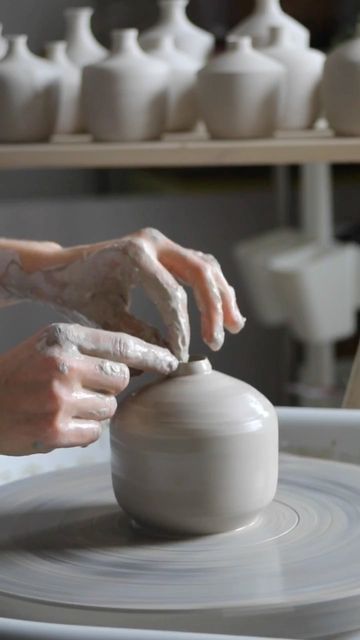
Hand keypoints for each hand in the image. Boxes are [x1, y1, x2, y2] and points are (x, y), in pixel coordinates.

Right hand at [0, 322, 176, 455]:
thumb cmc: (19, 373)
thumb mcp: (49, 345)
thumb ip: (89, 348)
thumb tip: (140, 364)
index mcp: (62, 336)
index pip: (121, 344)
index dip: (151, 355)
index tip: (171, 362)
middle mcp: (62, 364)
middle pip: (121, 379)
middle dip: (111, 386)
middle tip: (85, 388)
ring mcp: (59, 398)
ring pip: (110, 408)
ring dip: (96, 410)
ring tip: (65, 405)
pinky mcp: (54, 430)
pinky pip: (95, 433)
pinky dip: (83, 431)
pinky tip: (59, 423)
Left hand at [8, 229, 244, 360]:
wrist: (63, 270)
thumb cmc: (78, 293)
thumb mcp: (104, 319)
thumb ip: (139, 336)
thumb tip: (170, 356)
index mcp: (134, 255)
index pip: (172, 295)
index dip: (182, 328)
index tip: (181, 354)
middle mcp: (152, 242)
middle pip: (200, 273)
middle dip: (213, 310)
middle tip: (217, 342)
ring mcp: (161, 243)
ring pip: (205, 267)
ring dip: (222, 297)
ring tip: (233, 326)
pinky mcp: (165, 251)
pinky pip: (198, 267)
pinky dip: (212, 289)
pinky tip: (221, 311)